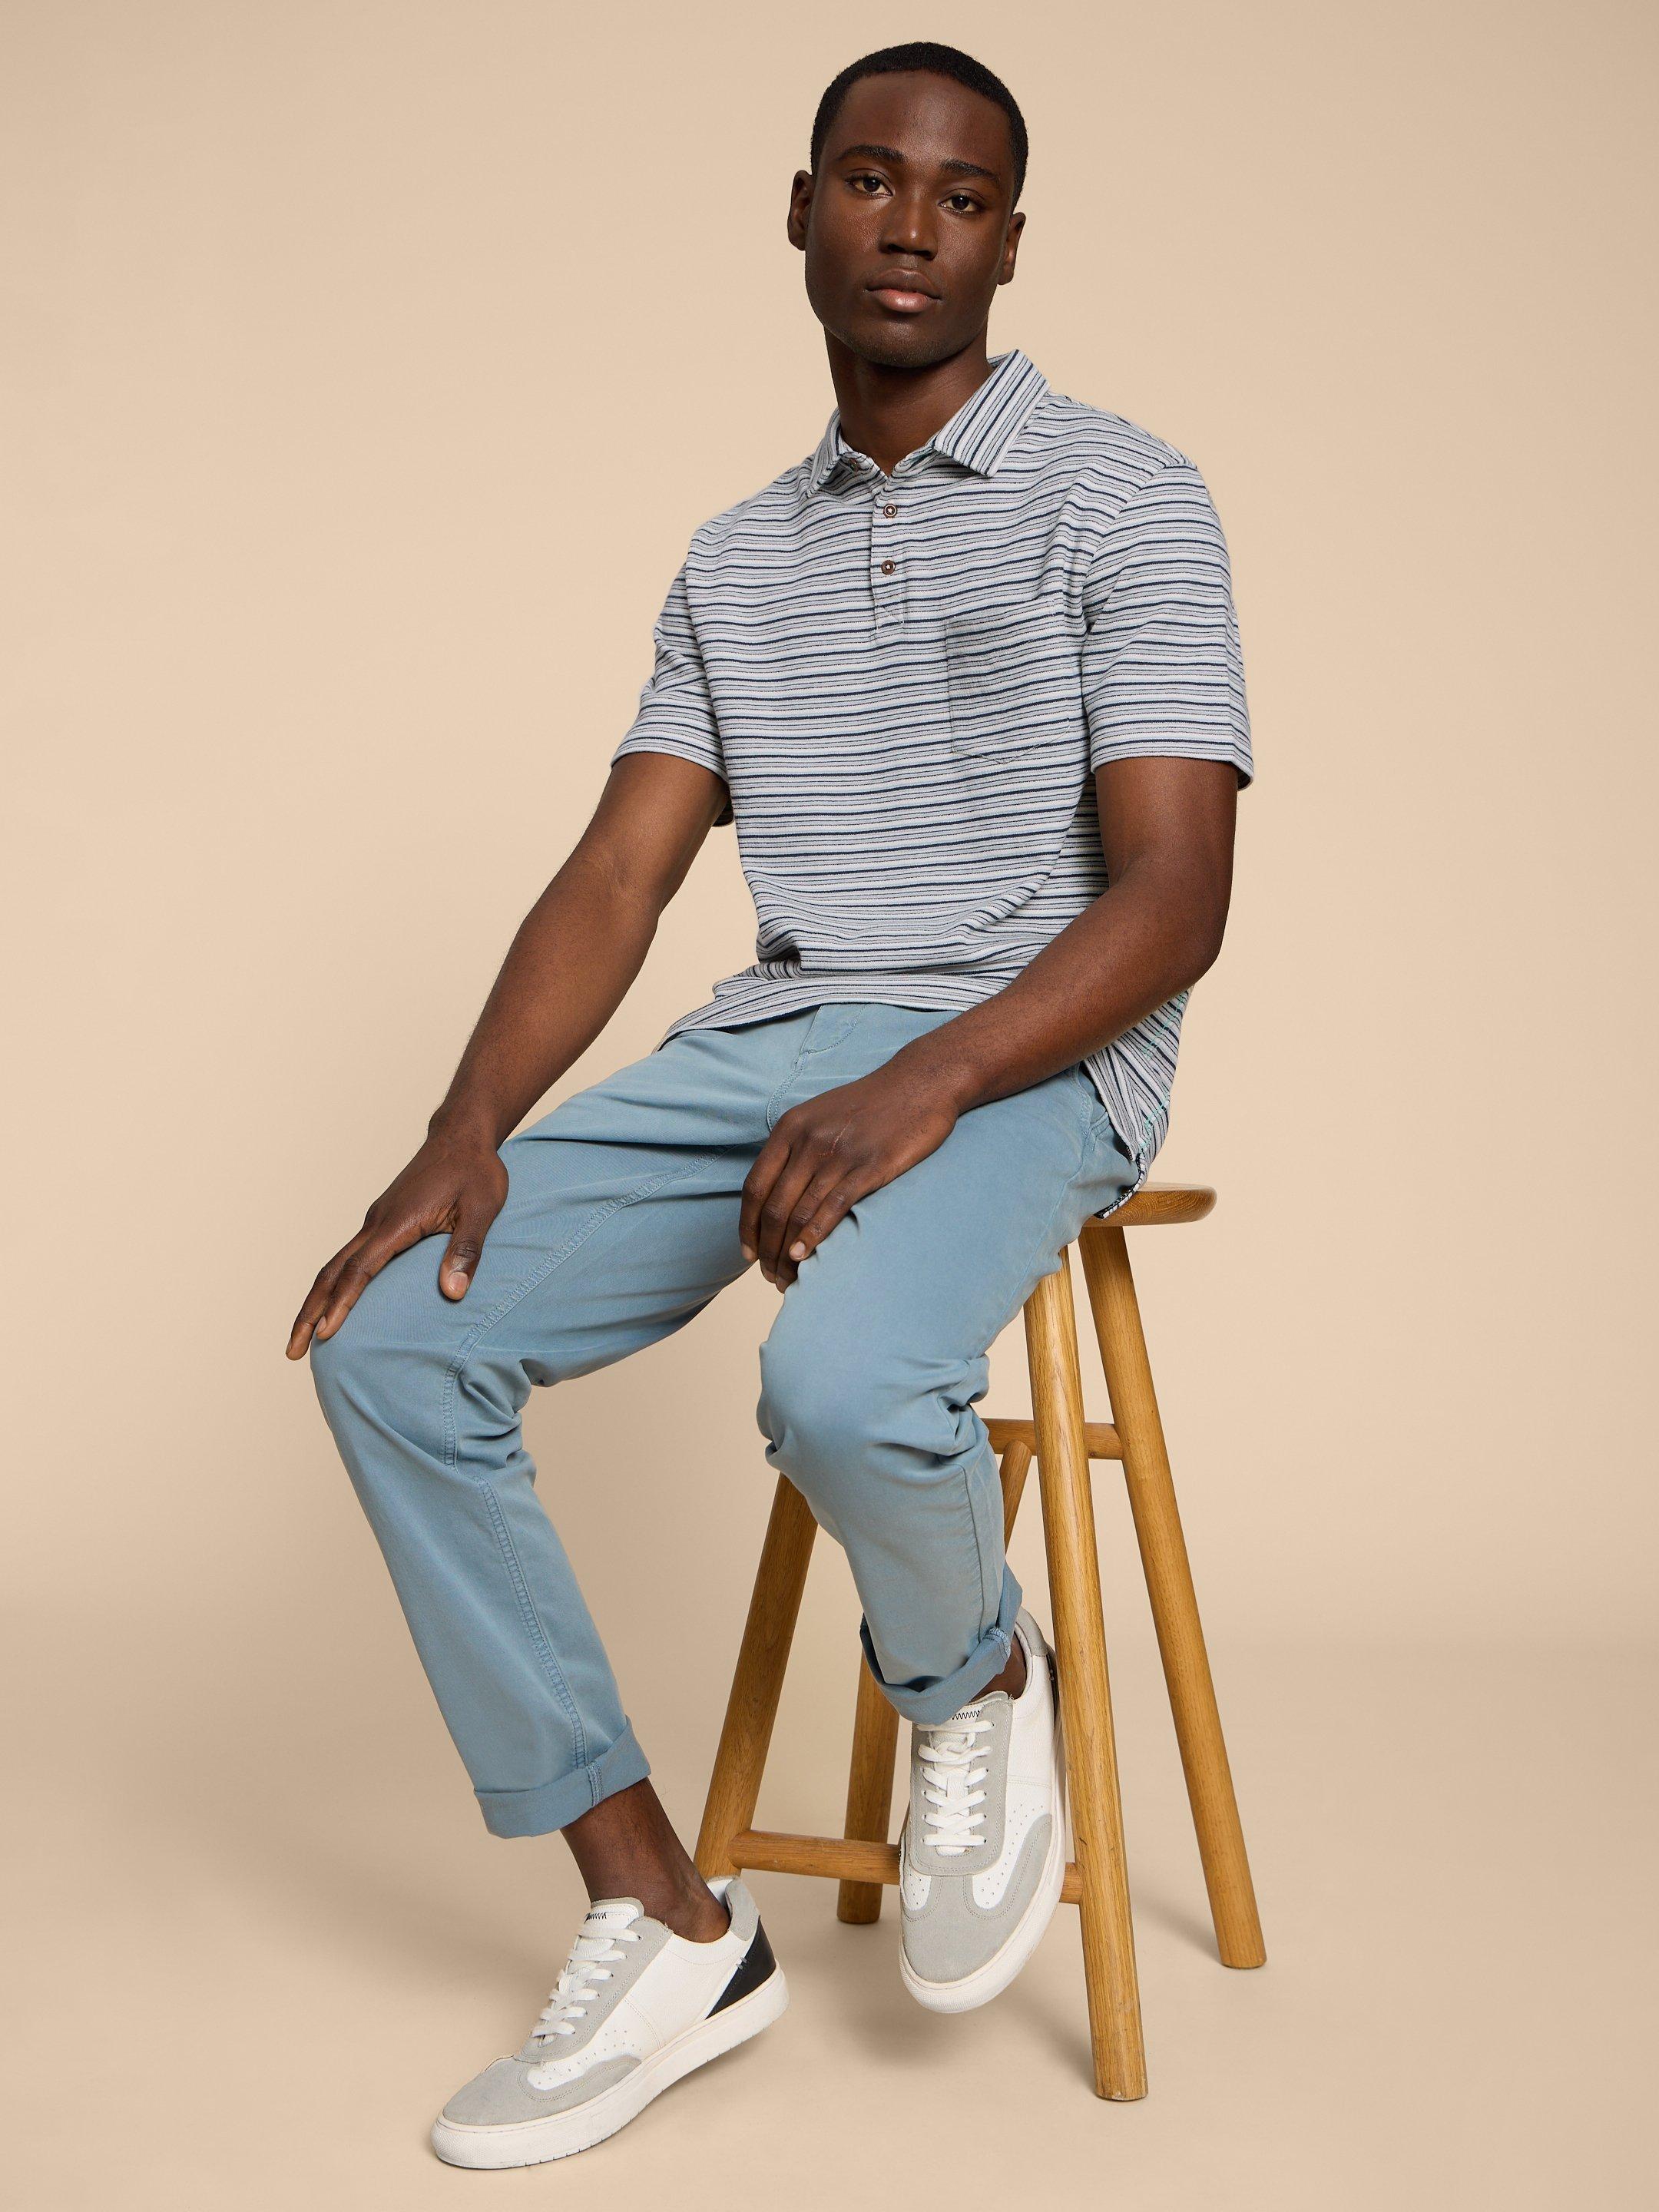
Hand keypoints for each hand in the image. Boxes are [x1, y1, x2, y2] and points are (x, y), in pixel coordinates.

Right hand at [286, 1128, 509, 1358]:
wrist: (462, 1137)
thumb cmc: (476, 1171)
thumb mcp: (483, 1208)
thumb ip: (466, 1250)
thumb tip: (452, 1293)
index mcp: (397, 1222)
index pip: (360, 1270)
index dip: (342, 1304)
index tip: (325, 1335)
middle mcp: (377, 1223)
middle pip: (332, 1272)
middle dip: (309, 1312)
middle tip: (291, 1351)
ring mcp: (376, 1222)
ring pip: (335, 1265)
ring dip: (316, 1300)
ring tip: (303, 1335)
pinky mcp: (382, 1222)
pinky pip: (349, 1258)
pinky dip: (335, 1284)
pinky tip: (336, 1303)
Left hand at [739, 1061, 960, 1289]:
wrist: (919, 1082)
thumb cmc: (871, 1105)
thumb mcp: (820, 1115)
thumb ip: (796, 1148)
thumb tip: (776, 1192)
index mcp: (790, 1128)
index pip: (755, 1187)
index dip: (747, 1225)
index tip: (748, 1252)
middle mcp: (807, 1141)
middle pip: (773, 1207)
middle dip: (767, 1248)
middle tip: (770, 1276)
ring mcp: (838, 1154)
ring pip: (799, 1214)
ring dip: (787, 1252)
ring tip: (787, 1278)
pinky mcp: (869, 1167)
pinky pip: (831, 1208)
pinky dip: (813, 1237)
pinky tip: (805, 1257)